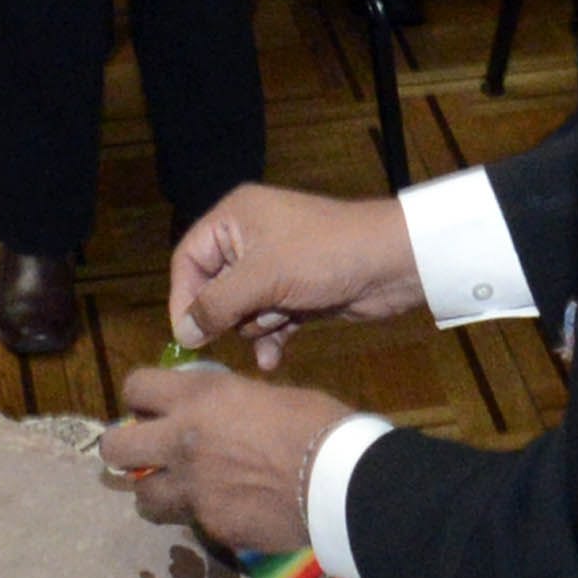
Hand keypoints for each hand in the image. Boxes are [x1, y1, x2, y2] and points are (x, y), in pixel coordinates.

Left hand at [97, 364, 351, 556]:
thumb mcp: (264, 395)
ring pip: (143, 496)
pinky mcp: (211, 525)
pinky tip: (228, 509)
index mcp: (197, 398)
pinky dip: (202, 514)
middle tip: (145, 452)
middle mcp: (181, 442)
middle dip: (123, 449)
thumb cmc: (315, 423)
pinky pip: (191, 520)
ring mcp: (192, 489)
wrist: (339, 480)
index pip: (134, 387)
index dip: (139, 397)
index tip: (150, 407)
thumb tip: (214, 414)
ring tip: (178, 488)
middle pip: (115, 448)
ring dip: (156, 489)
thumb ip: (225, 403)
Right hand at [168, 182, 424, 365]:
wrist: (394, 264)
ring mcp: (276, 269)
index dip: (183, 297)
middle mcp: (250, 240)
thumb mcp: (263, 278)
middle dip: (231, 314)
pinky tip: (274, 359)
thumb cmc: (323, 257)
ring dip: (255, 326)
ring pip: (241, 311)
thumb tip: (182, 334)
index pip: (189, 259)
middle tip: (251, 320)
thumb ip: (216, 305)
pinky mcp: (296, 294)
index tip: (187, 336)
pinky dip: (270, 339)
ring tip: (279, 321)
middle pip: (214, 289)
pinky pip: (267, 322)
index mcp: (235, 218)